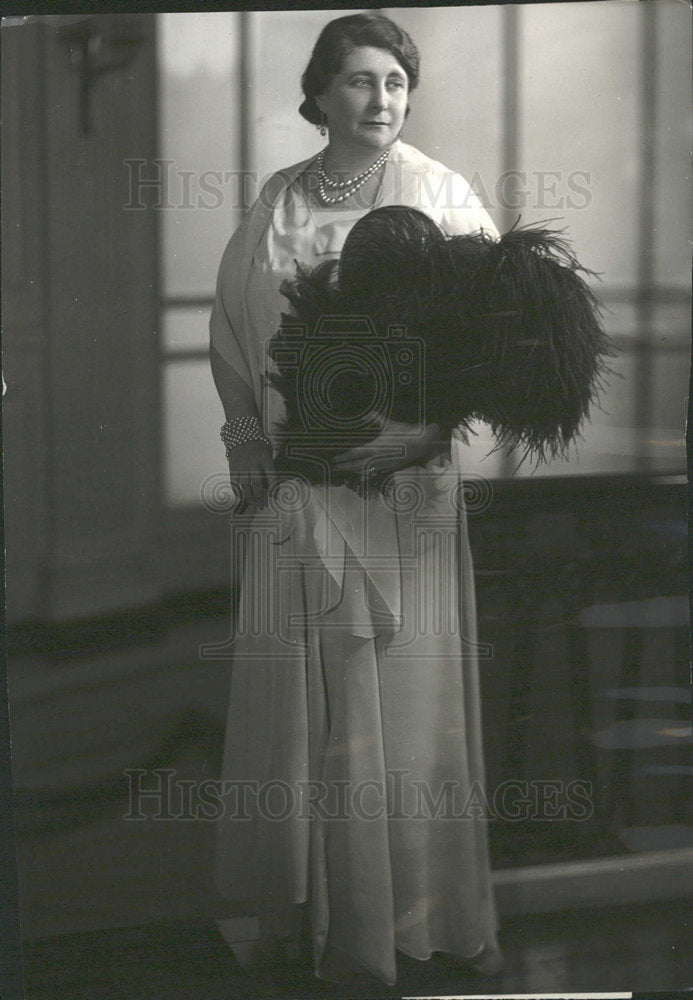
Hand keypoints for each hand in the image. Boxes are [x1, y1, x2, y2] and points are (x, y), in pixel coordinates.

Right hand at [227, 440, 274, 508]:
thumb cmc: (259, 445)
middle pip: (257, 484)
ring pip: (245, 485)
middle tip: (262, 506)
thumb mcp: (268, 452)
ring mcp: (242, 466)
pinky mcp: (233, 467)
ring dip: (249, 497)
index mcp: (265, 459)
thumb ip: (269, 467)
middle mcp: (253, 463)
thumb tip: (270, 486)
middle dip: (260, 497)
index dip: (273, 489)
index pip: (271, 476)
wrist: (242, 435)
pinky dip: (237, 491)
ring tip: (252, 504)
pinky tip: (240, 497)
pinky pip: (234, 482)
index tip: (274, 497)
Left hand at [331, 418, 446, 478]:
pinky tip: (361, 475)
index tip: (334, 458)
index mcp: (375, 447)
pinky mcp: (389, 468)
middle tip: (334, 468)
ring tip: (344, 471)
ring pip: (364, 471)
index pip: (354, 453)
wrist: (421, 444)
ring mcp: (383, 465)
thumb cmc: (405, 432)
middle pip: (356, 465)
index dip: (343, 456)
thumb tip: (368, 413)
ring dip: (353, 472)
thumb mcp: (389, 424)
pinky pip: (374, 473)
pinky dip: (365, 474)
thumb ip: (376, 418)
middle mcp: (377, 458)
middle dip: (344, 467)